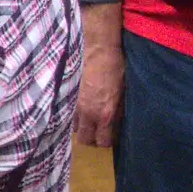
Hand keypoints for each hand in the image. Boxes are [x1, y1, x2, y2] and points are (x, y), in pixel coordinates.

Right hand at [77, 2, 123, 146]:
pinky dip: (75, 116)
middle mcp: (88, 113)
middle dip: (92, 139)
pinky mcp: (68, 95)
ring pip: (75, 128)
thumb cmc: (116, 69)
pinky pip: (69, 114)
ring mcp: (75, 104)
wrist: (98, 49)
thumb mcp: (124, 93)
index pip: (103, 142)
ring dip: (82, 127)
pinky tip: (81, 108)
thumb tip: (116, 124)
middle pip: (85, 140)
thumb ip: (119, 112)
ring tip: (89, 119)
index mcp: (105, 114)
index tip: (111, 135)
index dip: (108, 141)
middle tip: (99, 130)